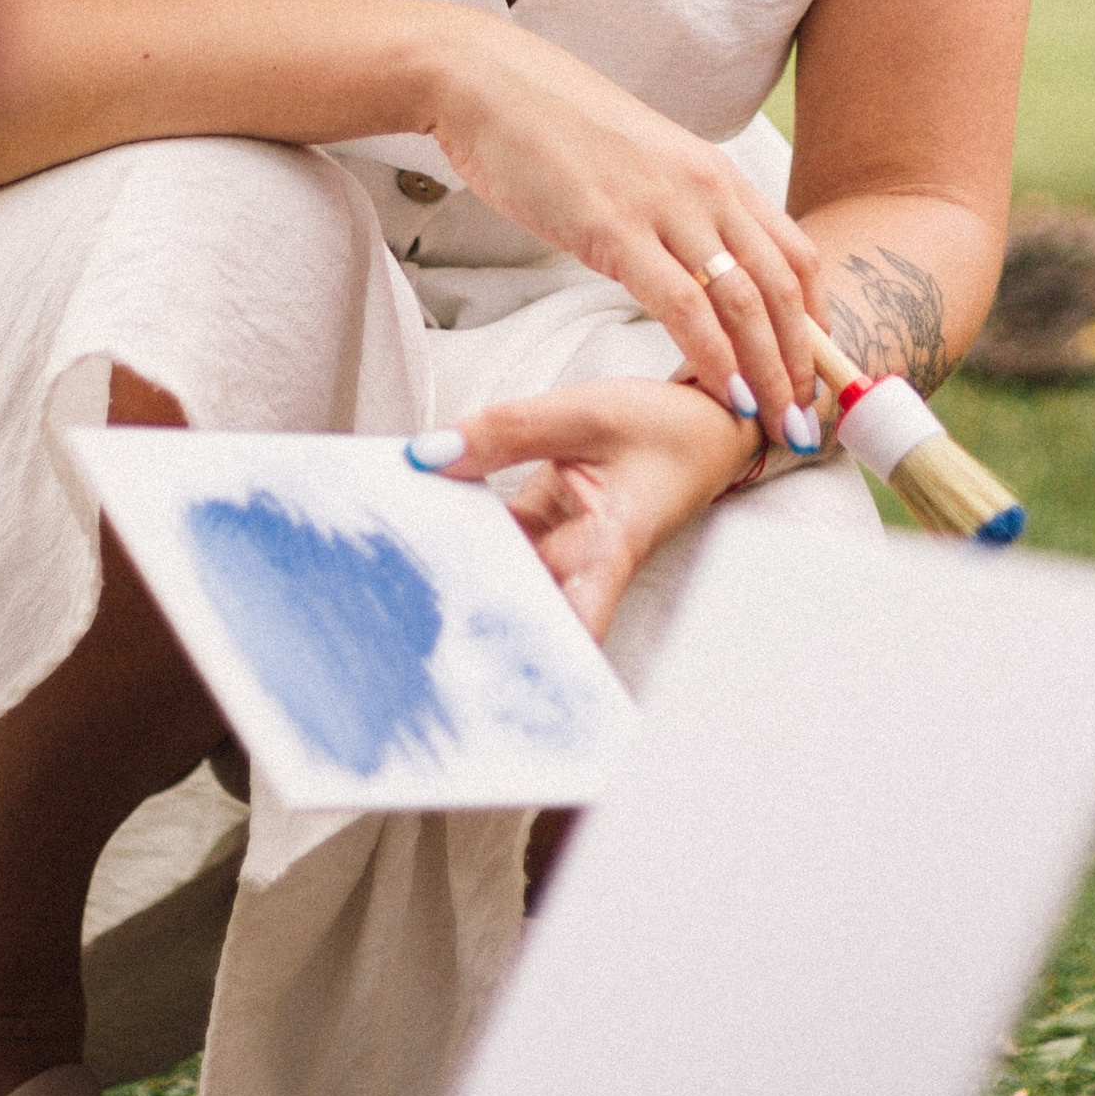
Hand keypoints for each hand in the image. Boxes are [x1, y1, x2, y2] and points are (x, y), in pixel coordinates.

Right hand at [417, 11, 825, 434]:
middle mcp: (705, 188)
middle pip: (781, 288)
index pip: (795, 256)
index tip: (816, 376)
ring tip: (777, 424)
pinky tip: (725, 391)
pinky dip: (711, 355)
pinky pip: (680, 303)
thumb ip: (678, 213)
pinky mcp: (613, 228)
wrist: (492, 84)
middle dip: (801, 363)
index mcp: (716, 175)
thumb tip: (694, 268)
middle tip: (806, 423)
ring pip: (743, 301)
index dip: (815, 323)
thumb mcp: (643, 167)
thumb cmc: (558, 129)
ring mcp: (663, 207)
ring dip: (767, 371)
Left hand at [419, 379, 752, 638]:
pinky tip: (420, 522)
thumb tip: (428, 456)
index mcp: (605, 550)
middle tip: (391, 620)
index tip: (466, 682)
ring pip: (500, 576)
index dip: (521, 662)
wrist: (706, 424)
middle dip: (459, 619)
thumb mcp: (587, 413)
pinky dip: (465, 532)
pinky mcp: (547, 530)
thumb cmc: (668, 428)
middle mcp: (581, 565)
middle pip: (516, 610)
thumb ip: (507, 430)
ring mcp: (561, 551)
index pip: (565, 629)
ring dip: (454, 570)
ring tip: (388, 573)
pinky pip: (499, 541)